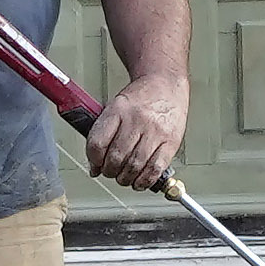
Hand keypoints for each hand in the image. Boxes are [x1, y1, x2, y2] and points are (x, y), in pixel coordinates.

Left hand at [86, 73, 189, 189]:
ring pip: (134, 166)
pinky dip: (144, 180)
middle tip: (110, 171)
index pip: (97, 143)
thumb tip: (94, 166)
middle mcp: (137, 120)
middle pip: (116, 157)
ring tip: (124, 176)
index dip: (93, 160)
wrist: (166, 84)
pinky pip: (155, 169)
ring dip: (125, 178)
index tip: (95, 165)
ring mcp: (155, 132)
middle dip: (109, 171)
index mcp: (118, 109)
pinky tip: (139, 181)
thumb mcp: (115, 107)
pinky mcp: (171, 142)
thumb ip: (103, 133)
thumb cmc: (141, 97)